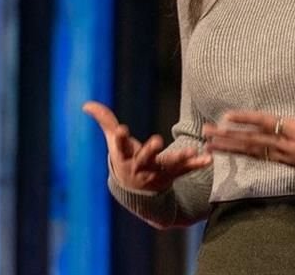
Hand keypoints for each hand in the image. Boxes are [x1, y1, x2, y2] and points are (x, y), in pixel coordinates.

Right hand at [83, 101, 211, 191]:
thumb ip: (104, 120)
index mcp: (125, 157)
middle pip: (145, 158)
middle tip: (157, 140)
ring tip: (190, 150)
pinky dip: (197, 164)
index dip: (121, 138)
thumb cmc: (124, 158)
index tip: (122, 129)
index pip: (120, 147)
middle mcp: (140, 166)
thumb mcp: (113, 141)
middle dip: (150, 150)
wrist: (135, 191)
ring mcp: (157, 172)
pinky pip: (185, 171)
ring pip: (168, 165)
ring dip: (179, 158)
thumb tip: (86, 104)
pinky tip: (209, 159)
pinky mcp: (171, 175)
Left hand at [202, 70, 294, 175]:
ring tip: (209, 146)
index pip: (265, 123)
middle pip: (250, 142)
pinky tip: (230, 153)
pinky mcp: (284, 164)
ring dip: (229, 149)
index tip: (226, 117)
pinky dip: (243, 155)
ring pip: (251, 153)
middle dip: (227, 138)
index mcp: (293, 131)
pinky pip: (259, 159)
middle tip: (206, 134)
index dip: (246, 119)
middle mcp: (284, 145)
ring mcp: (283, 157)